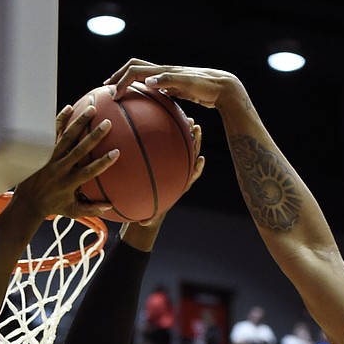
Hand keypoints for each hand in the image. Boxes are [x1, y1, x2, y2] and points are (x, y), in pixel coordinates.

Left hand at [12, 104, 119, 220]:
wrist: (27, 201)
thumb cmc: (53, 206)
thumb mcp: (72, 211)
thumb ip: (91, 209)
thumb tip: (110, 206)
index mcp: (69, 184)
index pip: (89, 171)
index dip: (103, 162)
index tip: (116, 152)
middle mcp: (60, 169)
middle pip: (79, 150)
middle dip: (94, 136)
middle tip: (107, 123)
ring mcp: (49, 158)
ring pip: (66, 138)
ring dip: (79, 123)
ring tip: (91, 109)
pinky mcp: (41, 151)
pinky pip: (51, 133)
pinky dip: (60, 120)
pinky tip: (69, 108)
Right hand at [106, 58, 241, 110]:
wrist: (221, 88)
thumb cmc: (207, 86)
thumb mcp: (188, 84)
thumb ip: (169, 81)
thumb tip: (148, 82)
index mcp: (162, 71)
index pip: (135, 71)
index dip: (122, 81)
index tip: (114, 96)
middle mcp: (163, 73)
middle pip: (134, 68)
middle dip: (118, 76)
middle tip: (106, 89)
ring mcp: (168, 80)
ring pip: (142, 77)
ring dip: (128, 83)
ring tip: (119, 95)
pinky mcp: (173, 88)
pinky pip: (152, 89)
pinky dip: (142, 93)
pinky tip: (142, 107)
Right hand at [120, 117, 205, 250]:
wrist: (152, 206)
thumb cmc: (150, 211)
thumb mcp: (149, 216)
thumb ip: (148, 218)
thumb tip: (143, 225)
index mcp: (180, 184)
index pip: (191, 175)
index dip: (197, 168)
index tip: (200, 160)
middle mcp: (181, 173)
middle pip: (192, 155)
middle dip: (195, 142)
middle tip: (197, 128)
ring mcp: (176, 165)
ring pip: (185, 147)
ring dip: (189, 134)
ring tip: (190, 119)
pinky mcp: (169, 159)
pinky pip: (173, 144)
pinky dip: (172, 133)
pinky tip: (168, 119)